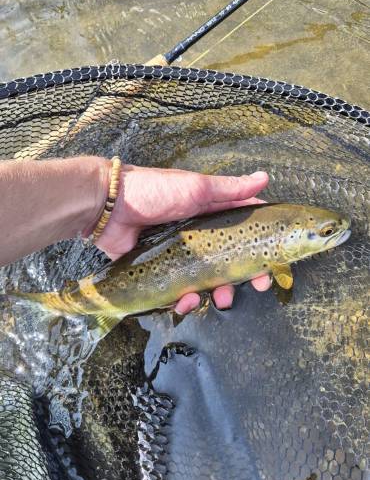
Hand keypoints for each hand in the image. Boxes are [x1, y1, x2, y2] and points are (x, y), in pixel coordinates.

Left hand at [95, 165, 270, 313]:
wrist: (107, 206)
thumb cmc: (154, 191)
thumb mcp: (196, 187)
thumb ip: (230, 188)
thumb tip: (264, 177)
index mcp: (209, 213)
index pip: (242, 229)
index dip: (260, 244)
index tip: (275, 260)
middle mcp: (197, 235)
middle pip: (228, 260)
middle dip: (244, 276)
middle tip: (258, 286)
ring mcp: (177, 255)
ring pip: (205, 280)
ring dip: (217, 292)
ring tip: (221, 300)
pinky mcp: (157, 271)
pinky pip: (176, 291)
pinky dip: (183, 300)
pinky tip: (185, 302)